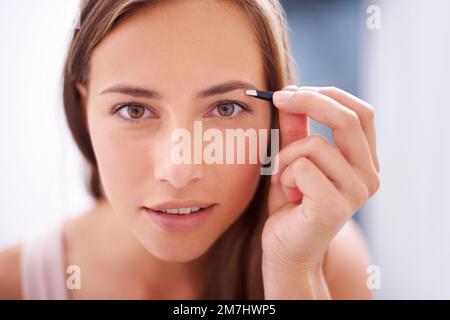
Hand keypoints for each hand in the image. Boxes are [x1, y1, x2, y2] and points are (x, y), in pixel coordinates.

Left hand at [261, 86, 379, 295]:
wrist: (286, 248)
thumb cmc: (292, 203)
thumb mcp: (294, 158)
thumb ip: (296, 127)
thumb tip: (291, 92)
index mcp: (366, 161)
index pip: (361, 112)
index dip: (328, 94)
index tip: (294, 90)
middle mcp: (369, 175)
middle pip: (347, 118)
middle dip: (308, 100)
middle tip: (278, 97)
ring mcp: (356, 192)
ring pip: (316, 144)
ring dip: (287, 155)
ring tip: (285, 178)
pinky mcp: (335, 206)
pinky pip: (303, 167)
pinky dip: (285, 174)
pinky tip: (288, 194)